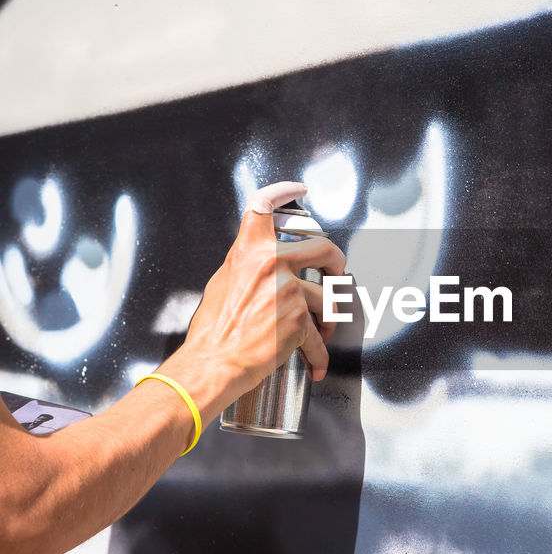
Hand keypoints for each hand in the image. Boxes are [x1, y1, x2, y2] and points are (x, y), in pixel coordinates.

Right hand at [173, 181, 345, 414]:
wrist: (212, 363)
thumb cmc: (213, 331)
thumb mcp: (223, 283)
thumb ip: (246, 265)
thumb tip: (260, 261)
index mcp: (249, 251)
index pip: (265, 206)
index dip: (284, 191)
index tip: (298, 190)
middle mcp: (271, 264)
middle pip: (325, 249)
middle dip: (337, 265)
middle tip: (335, 275)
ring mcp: (287, 291)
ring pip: (327, 299)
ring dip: (327, 320)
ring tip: (318, 334)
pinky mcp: (298, 320)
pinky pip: (319, 336)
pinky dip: (318, 354)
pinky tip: (315, 362)